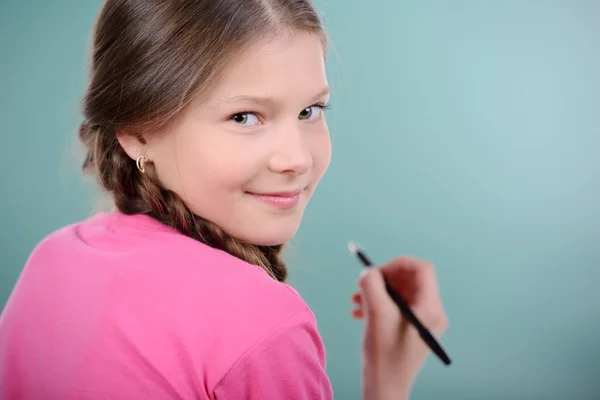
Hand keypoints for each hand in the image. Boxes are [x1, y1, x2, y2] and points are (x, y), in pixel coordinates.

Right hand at [351, 256, 447, 399]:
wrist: (385, 386)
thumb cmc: (384, 354)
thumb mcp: (376, 312)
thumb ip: (371, 284)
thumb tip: (369, 270)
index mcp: (430, 307)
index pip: (421, 269)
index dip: (397, 264)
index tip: (376, 271)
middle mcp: (433, 313)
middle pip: (410, 280)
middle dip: (383, 279)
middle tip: (363, 284)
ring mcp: (424, 322)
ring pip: (400, 293)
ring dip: (377, 292)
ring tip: (356, 300)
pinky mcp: (414, 329)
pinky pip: (397, 307)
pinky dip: (379, 304)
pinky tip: (360, 313)